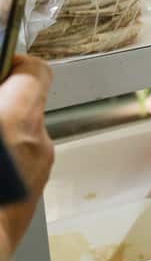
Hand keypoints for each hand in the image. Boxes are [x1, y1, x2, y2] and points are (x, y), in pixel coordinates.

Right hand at [0, 56, 52, 252]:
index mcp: (17, 120)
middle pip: (25, 104)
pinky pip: (16, 164)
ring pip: (19, 137)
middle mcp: (38, 143)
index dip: (13, 62)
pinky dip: (0, 160)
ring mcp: (37, 173)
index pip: (34, 70)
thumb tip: (0, 88)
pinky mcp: (30, 197)